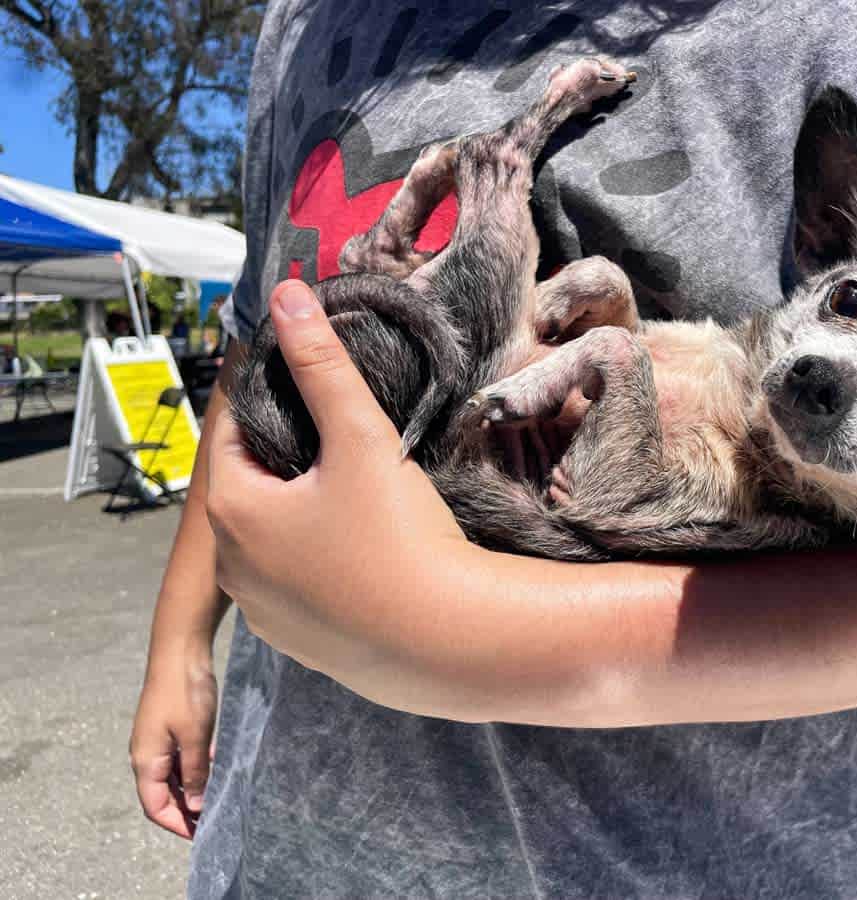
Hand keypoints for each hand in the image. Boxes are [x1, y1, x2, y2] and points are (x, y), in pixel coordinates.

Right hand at [129, 640, 217, 838]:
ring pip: (173, 775)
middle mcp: (146, 753)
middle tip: (214, 819)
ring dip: (193, 789)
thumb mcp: (194, 736)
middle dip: (186, 810)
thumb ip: (194, 772)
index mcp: (145, 761)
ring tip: (218, 798)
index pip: (155, 807)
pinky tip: (216, 768)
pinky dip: (196, 768)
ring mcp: (157, 739)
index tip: (202, 834)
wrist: (180, 650)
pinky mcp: (169, 726)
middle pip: (163, 794)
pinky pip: (180, 757)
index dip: (177, 824)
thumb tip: (193, 805)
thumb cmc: (185, 692)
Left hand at [205, 281, 469, 683]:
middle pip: (247, 485)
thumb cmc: (397, 534)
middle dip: (281, 452)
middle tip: (333, 428)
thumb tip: (288, 295)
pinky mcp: (296, 643)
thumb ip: (323, 364)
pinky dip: (314, 558)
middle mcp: (232, 565)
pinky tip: (359, 549)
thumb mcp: (360, 438)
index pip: (228, 430)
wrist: (445, 643)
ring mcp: (262, 611)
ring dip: (295, 509)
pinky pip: (294, 582)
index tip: (296, 373)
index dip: (261, 394)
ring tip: (349, 489)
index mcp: (233, 509)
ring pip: (269, 537)